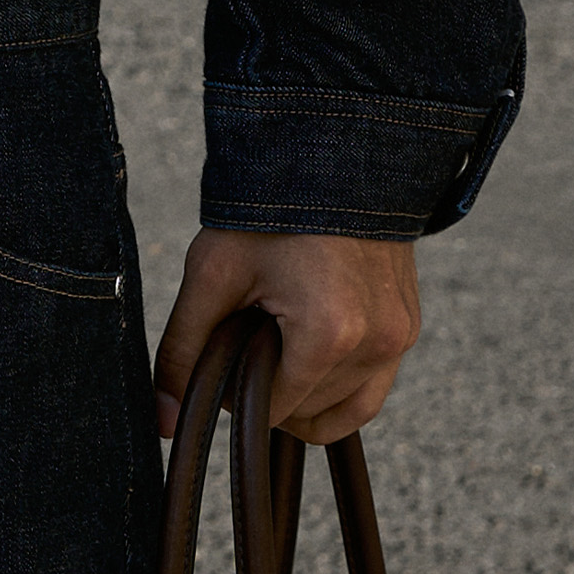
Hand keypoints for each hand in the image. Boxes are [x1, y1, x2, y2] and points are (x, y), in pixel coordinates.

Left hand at [153, 228, 421, 446]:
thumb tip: (164, 422)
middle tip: (250, 334)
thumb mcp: (212, 274)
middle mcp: (377, 344)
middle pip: (310, 415)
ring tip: (278, 343)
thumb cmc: (265, 210)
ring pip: (347, 412)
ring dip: (308, 396)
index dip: (237, 392)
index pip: (274, 412)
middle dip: (272, 390)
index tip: (225, 349)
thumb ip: (183, 351)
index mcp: (330, 336)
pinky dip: (341, 383)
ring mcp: (402, 336)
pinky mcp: (410, 324)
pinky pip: (375, 386)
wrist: (326, 151)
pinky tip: (309, 348)